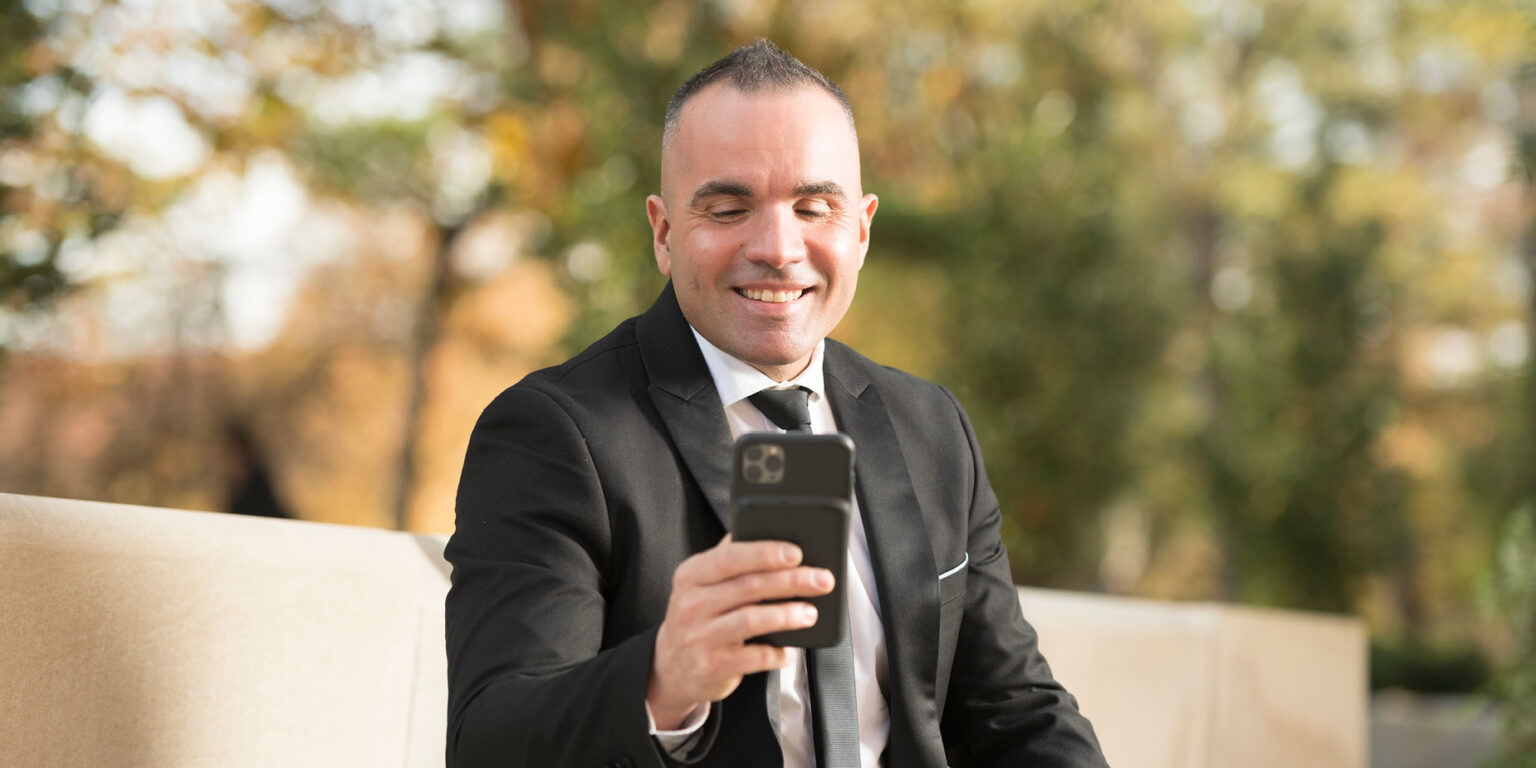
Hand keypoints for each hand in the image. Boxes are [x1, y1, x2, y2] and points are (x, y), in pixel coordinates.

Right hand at [647, 534, 834, 729]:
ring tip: (811, 612)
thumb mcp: (701, 583)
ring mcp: (700, 636)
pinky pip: (753, 657)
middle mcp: (692, 604)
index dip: (765, 553)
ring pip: (752, 620)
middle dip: (791, 581)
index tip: (796, 553)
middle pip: (749, 586)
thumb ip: (729, 558)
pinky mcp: (712, 665)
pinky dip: (776, 653)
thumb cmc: (697, 617)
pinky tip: (789, 649)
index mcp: (692, 575)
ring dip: (787, 615)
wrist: (670, 666)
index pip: (731, 557)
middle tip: (821, 580)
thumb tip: (769, 534)